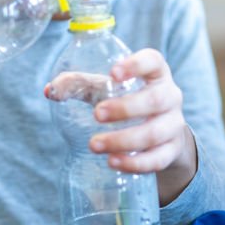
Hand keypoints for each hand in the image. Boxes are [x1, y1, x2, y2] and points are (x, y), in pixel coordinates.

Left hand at [45, 49, 195, 179]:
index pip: (153, 61)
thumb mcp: (105, 88)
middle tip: (96, 115)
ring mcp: (174, 124)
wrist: (161, 132)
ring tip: (94, 145)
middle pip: (156, 99)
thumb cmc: (127, 100)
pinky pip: (158, 159)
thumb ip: (78, 85)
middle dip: (126, 108)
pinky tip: (113, 162)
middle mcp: (170, 96)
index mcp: (155, 74)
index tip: (113, 73)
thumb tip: (50, 91)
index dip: (136, 65)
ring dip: (124, 140)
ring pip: (155, 133)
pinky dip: (135, 163)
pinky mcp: (172, 151)